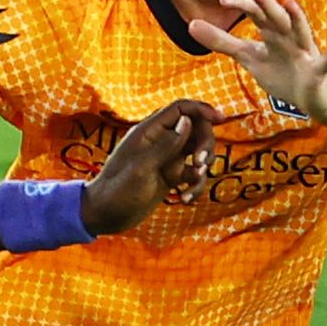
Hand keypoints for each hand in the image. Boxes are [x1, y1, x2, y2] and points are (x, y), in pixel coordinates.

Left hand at [85, 99, 220, 233]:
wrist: (105, 216)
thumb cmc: (118, 191)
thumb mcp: (143, 168)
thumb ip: (166, 145)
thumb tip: (188, 121)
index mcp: (149, 132)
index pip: (180, 109)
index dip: (202, 109)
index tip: (221, 119)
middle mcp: (160, 142)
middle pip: (195, 130)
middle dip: (205, 144)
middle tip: (200, 163)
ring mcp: (166, 160)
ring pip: (197, 152)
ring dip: (203, 167)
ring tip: (192, 183)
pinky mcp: (170, 177)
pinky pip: (192, 175)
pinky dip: (195, 185)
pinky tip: (186, 199)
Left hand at [189, 0, 326, 120]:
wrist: (310, 98)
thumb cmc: (280, 73)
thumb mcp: (248, 57)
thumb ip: (221, 42)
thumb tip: (191, 24)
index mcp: (272, 34)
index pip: (257, 14)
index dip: (243, 6)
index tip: (222, 1)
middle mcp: (288, 38)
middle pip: (277, 20)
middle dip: (267, 7)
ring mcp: (304, 53)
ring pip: (301, 33)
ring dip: (297, 20)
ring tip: (291, 5)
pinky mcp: (317, 71)